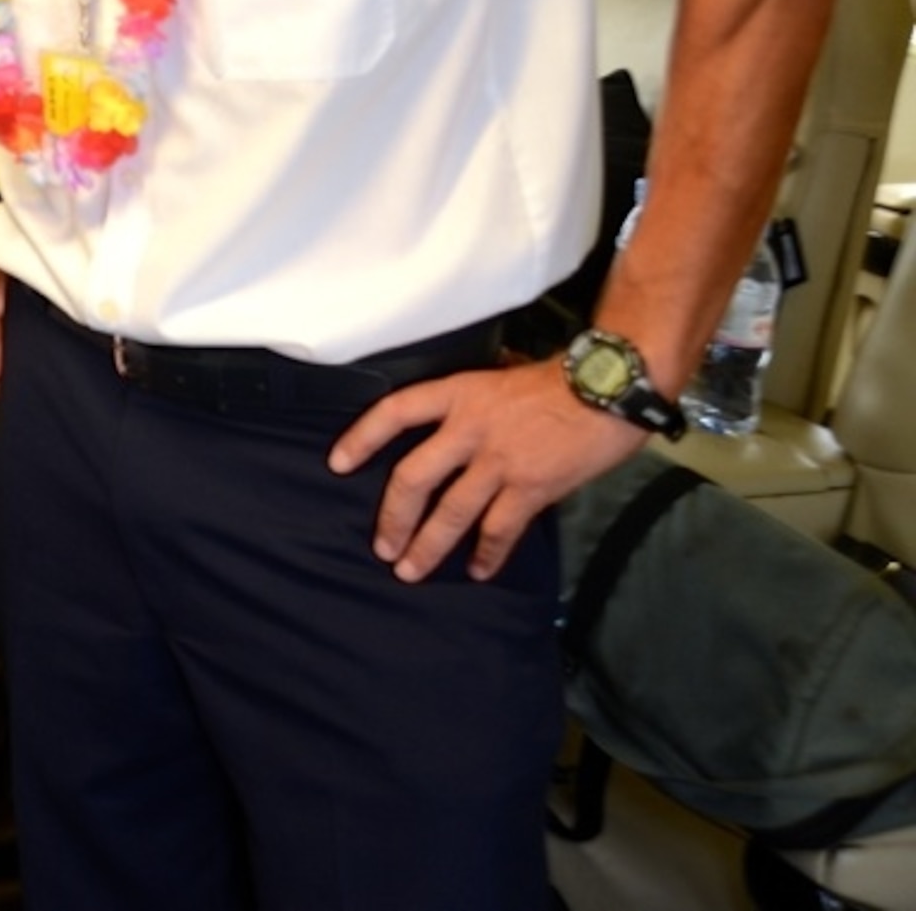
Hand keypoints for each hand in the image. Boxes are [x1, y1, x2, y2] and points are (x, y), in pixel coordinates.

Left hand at [327, 361, 643, 582]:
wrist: (608, 389)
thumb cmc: (556, 380)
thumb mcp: (500, 372)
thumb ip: (471, 397)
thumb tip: (452, 411)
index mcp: (458, 393)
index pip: (394, 412)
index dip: (361, 438)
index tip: (337, 463)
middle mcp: (469, 428)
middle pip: (413, 477)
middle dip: (393, 518)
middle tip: (382, 547)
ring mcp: (499, 461)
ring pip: (451, 512)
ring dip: (428, 546)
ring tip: (410, 570)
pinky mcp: (531, 488)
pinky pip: (500, 529)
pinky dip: (487, 553)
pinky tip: (478, 572)